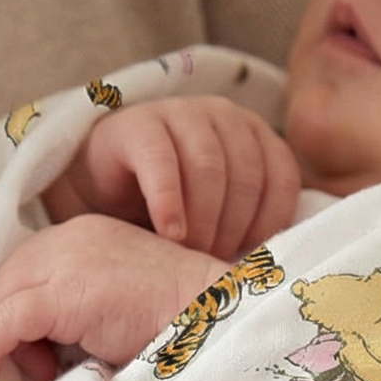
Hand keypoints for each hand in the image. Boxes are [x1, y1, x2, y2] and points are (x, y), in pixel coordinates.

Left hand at [0, 216, 220, 380]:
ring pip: (0, 301)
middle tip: (39, 367)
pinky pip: (6, 323)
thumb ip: (78, 311)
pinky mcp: (64, 293)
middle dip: (6, 328)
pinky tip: (16, 376)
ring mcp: (66, 260)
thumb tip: (35, 349)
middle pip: (4, 282)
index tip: (40, 353)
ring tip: (43, 373)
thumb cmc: (176, 326)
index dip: (17, 313)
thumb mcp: (116, 306)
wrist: (215, 317)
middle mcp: (69, 237)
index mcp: (83, 235)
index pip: (23, 269)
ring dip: (5, 344)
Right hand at [42, 98, 299, 260]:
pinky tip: (169, 234)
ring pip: (210, 168)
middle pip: (247, 176)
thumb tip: (273, 267)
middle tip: (210, 263)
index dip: (268, 224)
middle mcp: (224, 116)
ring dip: (204, 220)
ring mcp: (182, 113)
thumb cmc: (163, 212)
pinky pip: (163, 162)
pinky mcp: (140, 125)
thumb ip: (245, 226)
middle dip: (232, 229)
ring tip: (188, 254)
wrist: (99, 187)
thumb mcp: (214, 217)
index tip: (245, 258)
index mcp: (252, 135)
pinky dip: (169, 203)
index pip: (281, 177)